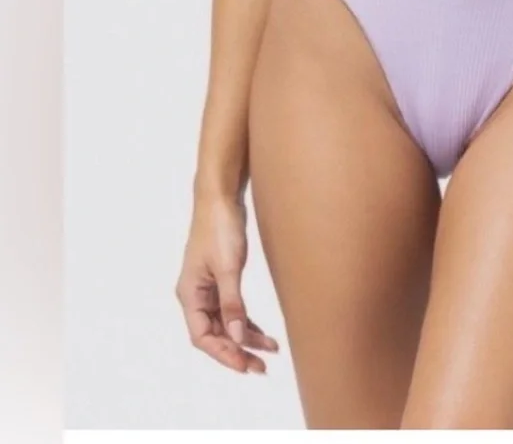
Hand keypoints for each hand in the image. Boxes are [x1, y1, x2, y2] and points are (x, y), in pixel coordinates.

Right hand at [175, 193, 279, 374]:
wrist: (221, 197)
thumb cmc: (220, 227)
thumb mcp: (229, 267)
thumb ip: (233, 303)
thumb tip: (238, 337)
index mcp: (190, 295)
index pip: (203, 336)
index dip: (224, 353)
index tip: (245, 364)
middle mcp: (196, 295)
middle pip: (215, 333)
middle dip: (237, 350)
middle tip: (261, 366)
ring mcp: (208, 287)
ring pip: (225, 322)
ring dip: (245, 337)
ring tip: (269, 350)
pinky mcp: (221, 279)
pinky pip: (231, 309)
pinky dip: (245, 321)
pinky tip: (261, 331)